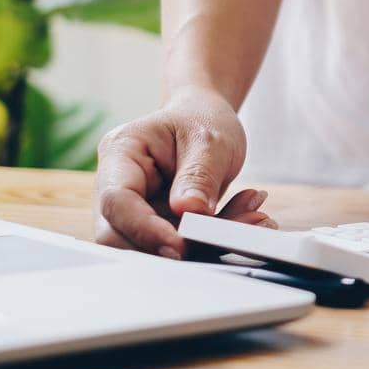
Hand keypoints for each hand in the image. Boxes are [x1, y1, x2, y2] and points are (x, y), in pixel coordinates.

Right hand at [93, 86, 272, 257]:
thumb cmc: (202, 120)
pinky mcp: (157, 226)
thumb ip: (200, 175)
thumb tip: (190, 211)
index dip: (144, 229)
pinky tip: (247, 219)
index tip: (181, 244)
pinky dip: (214, 242)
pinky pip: (179, 246)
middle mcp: (117, 186)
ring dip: (202, 246)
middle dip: (171, 247)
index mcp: (120, 154)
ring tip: (251, 218)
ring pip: (152, 248)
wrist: (205, 120)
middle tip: (224, 238)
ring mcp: (136, 210)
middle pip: (120, 235)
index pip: (117, 201)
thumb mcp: (210, 139)